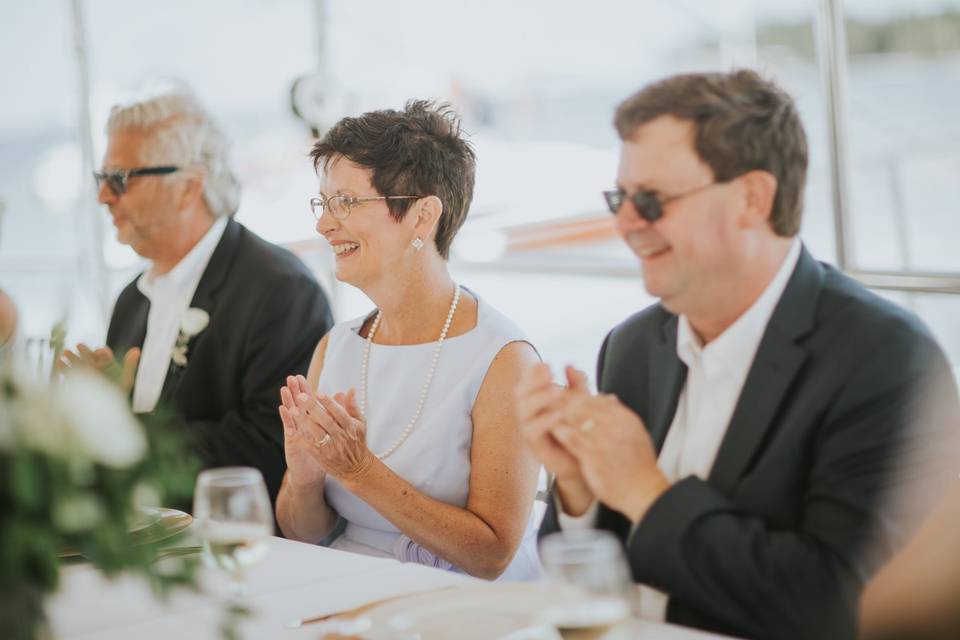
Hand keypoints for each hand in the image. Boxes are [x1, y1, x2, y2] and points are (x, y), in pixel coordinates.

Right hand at [58, 343, 139, 392]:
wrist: (105, 412)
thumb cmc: (117, 396)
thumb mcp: (125, 380)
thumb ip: (130, 365)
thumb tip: (137, 350)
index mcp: (108, 366)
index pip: (104, 355)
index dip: (101, 352)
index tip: (99, 352)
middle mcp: (96, 369)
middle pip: (89, 356)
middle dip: (84, 351)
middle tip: (79, 345)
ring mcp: (85, 375)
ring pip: (77, 363)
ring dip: (71, 357)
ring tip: (65, 351)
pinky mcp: (75, 383)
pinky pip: (68, 373)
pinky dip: (63, 367)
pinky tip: (59, 362)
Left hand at [286, 375, 373, 484]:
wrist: (356, 468)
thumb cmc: (356, 441)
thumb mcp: (359, 423)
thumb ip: (352, 406)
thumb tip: (349, 389)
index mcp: (351, 427)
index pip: (340, 413)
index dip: (329, 403)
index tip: (318, 392)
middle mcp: (341, 436)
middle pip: (326, 421)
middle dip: (313, 408)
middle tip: (300, 396)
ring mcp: (331, 447)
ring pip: (316, 432)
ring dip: (304, 421)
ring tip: (293, 410)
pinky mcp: (321, 456)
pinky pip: (309, 446)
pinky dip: (301, 437)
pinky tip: (292, 428)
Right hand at [516, 364, 584, 481]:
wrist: (580, 462)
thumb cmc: (576, 430)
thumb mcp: (580, 403)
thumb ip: (576, 385)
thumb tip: (570, 365)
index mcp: (535, 399)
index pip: (527, 381)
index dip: (533, 372)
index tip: (548, 364)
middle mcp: (527, 412)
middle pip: (521, 392)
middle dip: (533, 380)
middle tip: (549, 372)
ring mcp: (528, 428)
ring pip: (524, 409)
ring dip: (539, 397)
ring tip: (557, 390)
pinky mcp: (534, 445)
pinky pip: (532, 431)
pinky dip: (544, 420)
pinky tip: (559, 414)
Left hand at [552, 392, 669, 522]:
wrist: (644, 491)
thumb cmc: (639, 465)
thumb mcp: (635, 432)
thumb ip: (619, 414)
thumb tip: (608, 398)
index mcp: (625, 418)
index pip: (596, 399)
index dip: (577, 395)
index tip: (563, 394)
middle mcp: (615, 425)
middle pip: (583, 405)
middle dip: (564, 400)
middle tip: (547, 397)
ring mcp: (604, 440)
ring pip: (576, 418)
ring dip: (559, 412)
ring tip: (545, 410)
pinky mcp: (594, 456)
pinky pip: (572, 439)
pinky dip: (560, 431)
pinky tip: (550, 428)